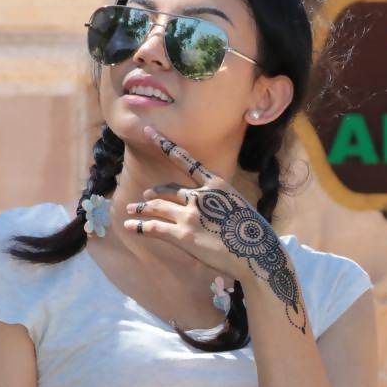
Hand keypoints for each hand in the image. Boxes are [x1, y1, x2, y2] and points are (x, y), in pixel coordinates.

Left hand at [128, 125, 307, 331]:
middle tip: (144, 196)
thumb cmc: (253, 234)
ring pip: (157, 207)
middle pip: (168, 190)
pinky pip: (154, 228)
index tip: (150, 132)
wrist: (257, 254)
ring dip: (142, 208)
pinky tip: (129, 227)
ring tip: (131, 210)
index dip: (165, 145)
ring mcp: (190, 215)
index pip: (186, 160)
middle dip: (153, 193)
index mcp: (216, 185)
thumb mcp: (240, 206)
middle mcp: (200, 196)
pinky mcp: (182, 236)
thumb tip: (213, 208)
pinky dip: (139, 226)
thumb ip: (221, 202)